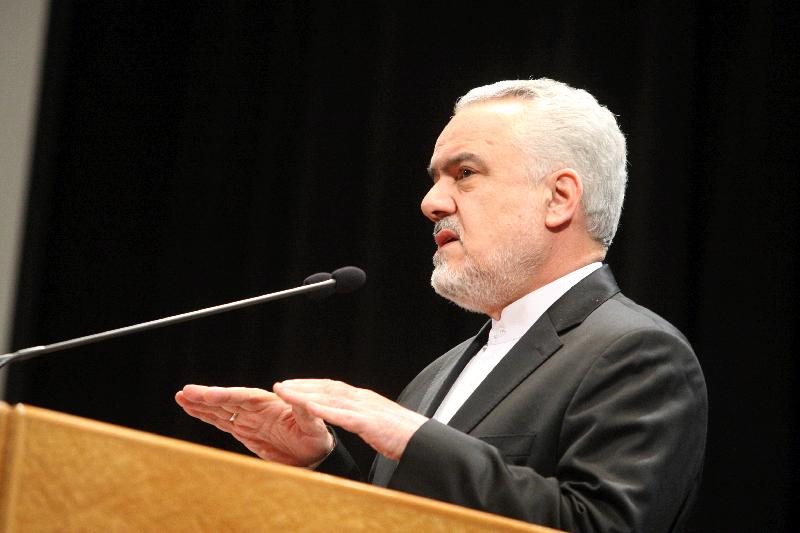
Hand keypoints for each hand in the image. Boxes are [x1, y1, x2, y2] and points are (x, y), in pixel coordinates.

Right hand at [175, 384, 333, 465]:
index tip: (208, 394)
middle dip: (206, 397)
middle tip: (185, 392)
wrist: (314, 452)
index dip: (225, 396)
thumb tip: (291, 395)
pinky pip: (221, 421)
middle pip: (227, 400)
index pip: (243, 397)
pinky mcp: (244, 431)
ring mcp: (248, 419)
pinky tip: (191, 408)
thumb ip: (303, 411)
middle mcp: (256, 409)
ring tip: (181, 396)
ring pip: (220, 409)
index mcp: (270, 404)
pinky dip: (205, 415)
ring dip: (201, 403)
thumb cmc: (316, 436)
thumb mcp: (314, 424)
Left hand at [273, 379, 427, 460]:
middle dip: (301, 386)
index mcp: (364, 399)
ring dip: (305, 394)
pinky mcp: (370, 422)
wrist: (425, 443)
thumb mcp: (378, 423)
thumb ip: (362, 418)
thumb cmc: (405, 437)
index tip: (291, 386)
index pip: (332, 387)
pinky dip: (324, 410)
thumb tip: (350, 418)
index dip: (310, 385)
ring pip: (330, 397)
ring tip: (285, 393)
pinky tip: (308, 408)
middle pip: (327, 388)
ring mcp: (366, 409)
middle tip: (279, 386)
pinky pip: (343, 415)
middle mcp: (363, 398)